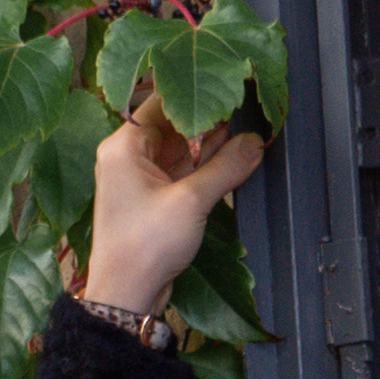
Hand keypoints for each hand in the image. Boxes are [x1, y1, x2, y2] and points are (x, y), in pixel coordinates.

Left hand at [84, 106, 265, 324]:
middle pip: (175, 124)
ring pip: (183, 148)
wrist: (127, 294)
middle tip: (248, 105)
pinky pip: (185, 170)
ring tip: (250, 126)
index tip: (230, 84)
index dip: (197, 94)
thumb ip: (226, 167)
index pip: (162, 102)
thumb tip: (255, 142)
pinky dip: (207, 165)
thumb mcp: (191, 201)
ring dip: (213, 143)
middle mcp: (129, 156)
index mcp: (124, 146)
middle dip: (211, 118)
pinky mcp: (156, 198)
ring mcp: (142, 177)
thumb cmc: (144, 247)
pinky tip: (236, 155)